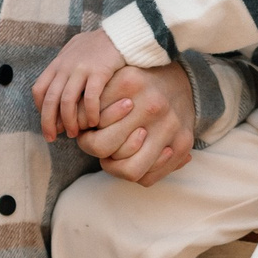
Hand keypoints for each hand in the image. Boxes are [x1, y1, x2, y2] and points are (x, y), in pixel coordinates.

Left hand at [33, 25, 130, 140]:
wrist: (120, 33)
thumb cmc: (98, 46)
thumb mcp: (74, 52)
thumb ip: (64, 67)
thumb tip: (57, 87)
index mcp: (57, 64)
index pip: (39, 90)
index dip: (40, 109)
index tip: (48, 122)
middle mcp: (65, 67)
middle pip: (50, 100)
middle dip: (48, 123)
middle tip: (52, 138)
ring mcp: (81, 69)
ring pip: (67, 102)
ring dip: (69, 122)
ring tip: (75, 133)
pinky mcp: (99, 71)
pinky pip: (90, 98)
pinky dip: (90, 113)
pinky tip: (94, 122)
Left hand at [83, 58, 196, 184]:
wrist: (186, 82)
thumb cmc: (141, 85)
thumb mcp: (114, 79)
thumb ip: (90, 98)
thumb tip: (71, 127)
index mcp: (128, 83)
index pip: (86, 122)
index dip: (81, 130)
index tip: (88, 127)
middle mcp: (150, 105)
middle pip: (103, 148)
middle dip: (95, 148)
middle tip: (99, 142)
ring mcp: (169, 126)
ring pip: (128, 170)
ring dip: (115, 167)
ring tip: (115, 154)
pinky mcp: (183, 144)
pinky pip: (149, 178)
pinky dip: (138, 174)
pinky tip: (136, 158)